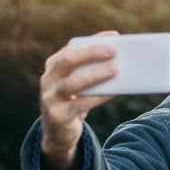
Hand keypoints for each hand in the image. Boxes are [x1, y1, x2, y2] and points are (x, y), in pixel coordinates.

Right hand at [39, 30, 119, 169]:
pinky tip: (114, 92)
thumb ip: (91, 71)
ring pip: (73, 83)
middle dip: (90, 53)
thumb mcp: (79, 84)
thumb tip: (121, 60)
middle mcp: (48, 79)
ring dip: (95, 75)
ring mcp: (50, 98)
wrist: (58, 133)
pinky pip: (81, 104)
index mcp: (53, 66)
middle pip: (67, 61)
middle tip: (113, 51)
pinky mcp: (58, 116)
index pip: (71, 47)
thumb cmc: (74, 101)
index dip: (93, 41)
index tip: (114, 36)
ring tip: (115, 69)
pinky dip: (99, 97)